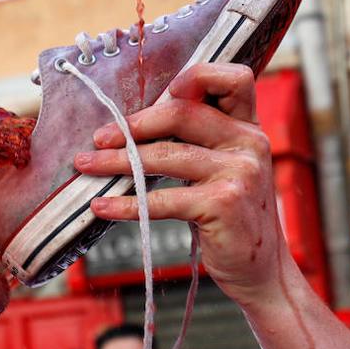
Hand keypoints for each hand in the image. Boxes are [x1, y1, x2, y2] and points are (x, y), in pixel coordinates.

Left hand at [74, 63, 290, 304]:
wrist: (262, 271)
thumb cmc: (233, 220)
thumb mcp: (229, 170)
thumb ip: (203, 142)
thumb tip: (137, 125)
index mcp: (250, 127)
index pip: (234, 78)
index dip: (196, 76)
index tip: (160, 94)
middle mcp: (249, 143)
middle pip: (181, 113)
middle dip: (133, 125)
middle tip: (99, 138)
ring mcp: (239, 172)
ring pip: (164, 155)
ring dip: (117, 162)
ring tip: (88, 167)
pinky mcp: (223, 203)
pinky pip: (161, 199)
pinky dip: (125, 203)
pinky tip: (103, 206)